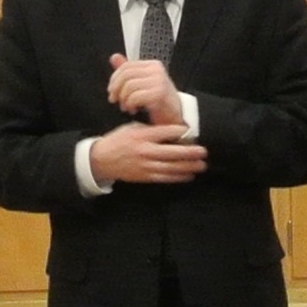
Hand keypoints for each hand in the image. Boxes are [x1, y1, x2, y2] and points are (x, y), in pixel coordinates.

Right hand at [90, 119, 205, 185]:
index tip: (192, 131)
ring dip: (188, 167)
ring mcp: (145, 165)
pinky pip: (165, 178)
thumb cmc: (119, 140)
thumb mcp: (132, 129)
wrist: (101, 160)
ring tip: (201, 165)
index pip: (165, 132)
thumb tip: (172, 131)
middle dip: (190, 152)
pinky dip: (178, 177)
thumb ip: (151, 130)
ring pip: (171, 168)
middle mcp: (145, 151)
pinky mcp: (145, 177)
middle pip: (172, 152)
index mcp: (142, 136)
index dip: (180, 131)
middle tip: (204, 151)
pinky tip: (189, 175)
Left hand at [107, 52, 186, 126]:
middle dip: (116, 89)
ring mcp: (159, 81)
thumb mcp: (142, 83)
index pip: (126, 66)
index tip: (111, 90)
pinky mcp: (159, 93)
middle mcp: (156, 70)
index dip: (114, 79)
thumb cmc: (159, 101)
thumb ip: (129, 71)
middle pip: (126, 75)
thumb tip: (114, 57)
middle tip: (115, 100)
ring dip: (123, 99)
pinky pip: (135, 97)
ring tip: (126, 107)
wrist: (176, 115)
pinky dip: (130, 105)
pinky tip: (133, 110)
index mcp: (152, 65)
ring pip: (129, 86)